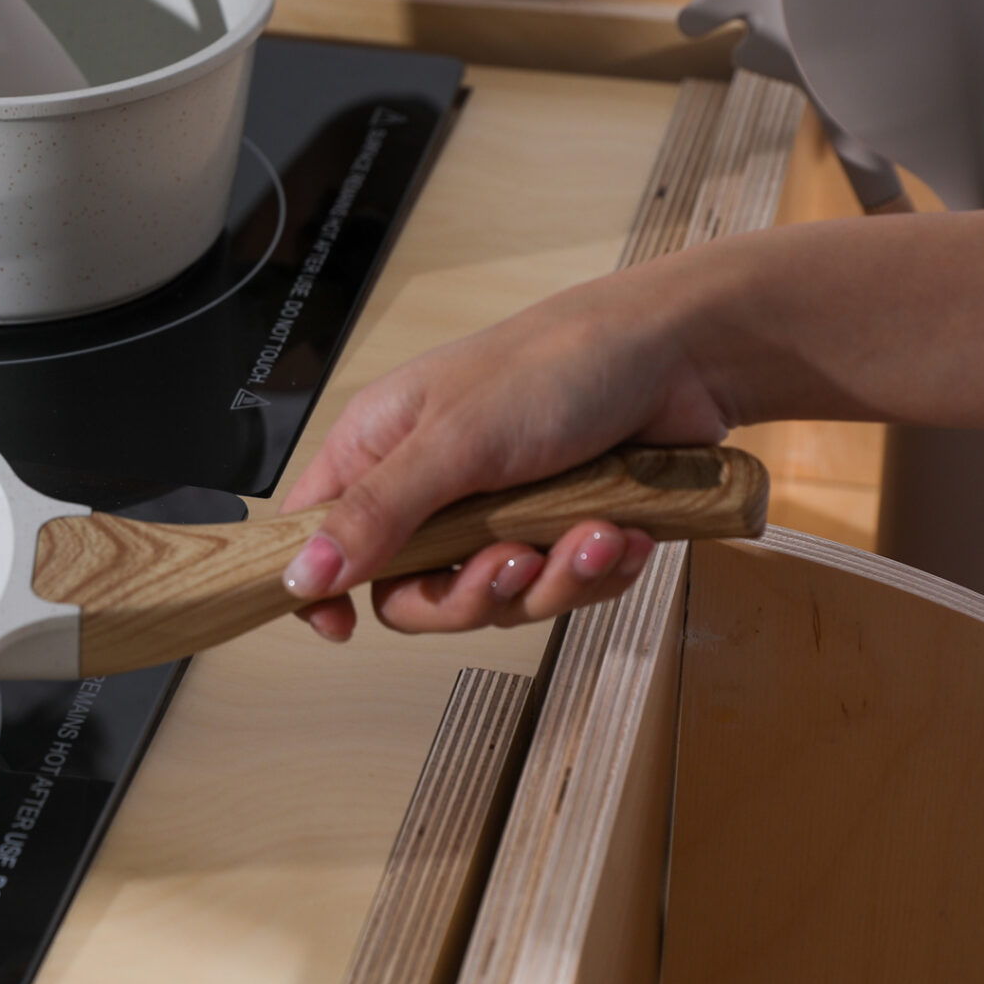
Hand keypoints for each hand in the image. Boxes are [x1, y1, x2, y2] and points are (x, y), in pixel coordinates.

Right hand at [278, 258, 731, 640]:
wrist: (681, 355)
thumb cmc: (557, 364)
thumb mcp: (454, 441)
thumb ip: (375, 514)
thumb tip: (302, 576)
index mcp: (381, 450)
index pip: (319, 535)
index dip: (324, 587)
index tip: (343, 628)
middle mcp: (431, 489)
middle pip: (413, 594)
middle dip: (473, 593)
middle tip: (516, 560)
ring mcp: (496, 515)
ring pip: (496, 600)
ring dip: (554, 579)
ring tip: (595, 534)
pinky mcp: (557, 531)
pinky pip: (559, 592)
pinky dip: (596, 572)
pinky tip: (623, 533)